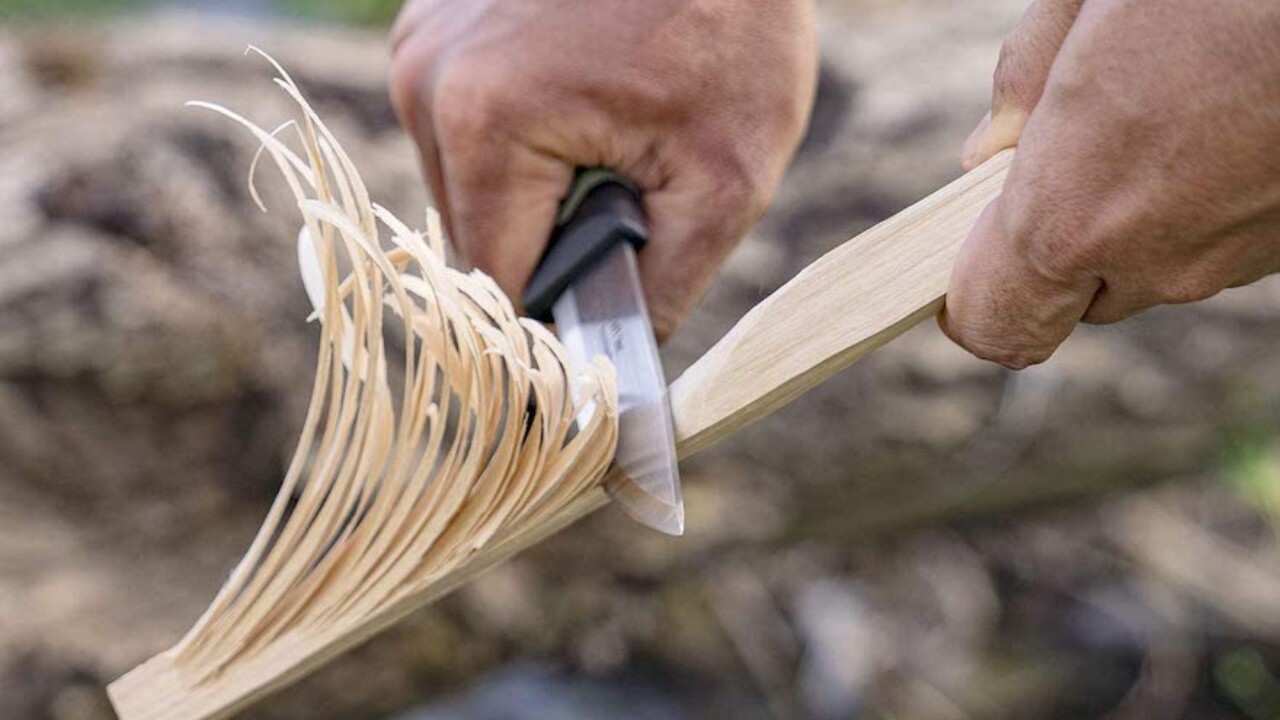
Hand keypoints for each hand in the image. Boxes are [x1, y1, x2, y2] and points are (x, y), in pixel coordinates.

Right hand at [390, 0, 816, 338]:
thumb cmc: (731, 23)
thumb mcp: (725, 178)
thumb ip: (662, 290)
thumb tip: (615, 374)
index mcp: (484, 125)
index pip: (496, 287)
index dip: (548, 331)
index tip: (593, 343)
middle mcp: (426, 83)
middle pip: (475, 239)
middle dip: (548, 249)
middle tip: (629, 204)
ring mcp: (419, 45)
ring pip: (466, 187)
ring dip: (531, 196)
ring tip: (611, 142)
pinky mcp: (431, 24)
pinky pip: (463, 127)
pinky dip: (518, 143)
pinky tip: (581, 102)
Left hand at [942, 0, 1279, 368]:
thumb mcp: (1089, 0)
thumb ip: (1023, 82)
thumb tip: (990, 150)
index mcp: (1072, 215)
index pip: (993, 325)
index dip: (968, 299)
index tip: (964, 249)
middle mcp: (1153, 261)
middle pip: (1072, 296)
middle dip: (1056, 240)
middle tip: (1072, 149)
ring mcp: (1233, 259)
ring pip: (1151, 267)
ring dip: (1135, 213)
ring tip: (1163, 109)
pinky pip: (1216, 241)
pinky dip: (1202, 200)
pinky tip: (1220, 119)